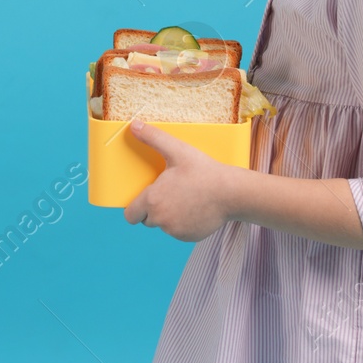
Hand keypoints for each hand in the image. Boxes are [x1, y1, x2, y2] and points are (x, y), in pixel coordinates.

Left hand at [122, 120, 239, 241]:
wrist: (231, 193)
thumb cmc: (203, 171)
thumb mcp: (177, 150)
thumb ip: (152, 138)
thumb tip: (133, 125)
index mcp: (153, 200)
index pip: (131, 215)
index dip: (136, 207)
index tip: (145, 199)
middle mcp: (161, 219)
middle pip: (147, 220)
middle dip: (154, 209)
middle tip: (169, 193)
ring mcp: (175, 231)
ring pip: (164, 225)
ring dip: (169, 216)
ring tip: (184, 198)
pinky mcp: (188, 237)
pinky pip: (178, 232)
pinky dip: (183, 224)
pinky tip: (195, 209)